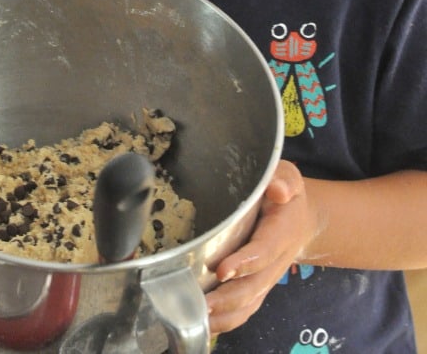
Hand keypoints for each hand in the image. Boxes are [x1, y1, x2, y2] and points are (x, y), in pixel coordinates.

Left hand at [205, 160, 316, 335]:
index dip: (245, 263)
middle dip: (229, 297)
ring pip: (249, 303)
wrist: (301, 218)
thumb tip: (277, 190)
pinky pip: (246, 309)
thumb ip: (284, 179)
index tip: (223, 270)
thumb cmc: (286, 192)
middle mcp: (276, 261)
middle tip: (202, 302)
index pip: (264, 251)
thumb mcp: (288, 176)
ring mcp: (267, 277)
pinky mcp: (259, 286)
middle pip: (254, 286)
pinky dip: (228, 320)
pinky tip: (204, 322)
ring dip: (225, 314)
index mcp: (281, 231)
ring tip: (197, 315)